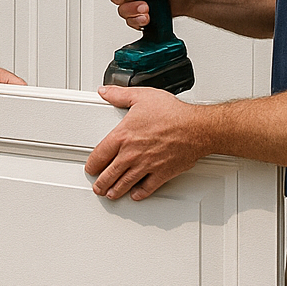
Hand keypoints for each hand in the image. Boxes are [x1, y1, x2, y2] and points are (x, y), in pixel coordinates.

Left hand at [85, 85, 204, 200]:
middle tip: (97, 186)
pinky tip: (136, 194)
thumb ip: (119, 95)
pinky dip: (140, 193)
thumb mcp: (141, 96)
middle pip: (110, 173)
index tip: (90, 168)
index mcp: (123, 136)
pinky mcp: (161, 174)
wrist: (196, 128)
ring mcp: (146, 165)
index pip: (100, 155)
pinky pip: (147, 187)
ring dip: (116, 190)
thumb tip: (105, 91)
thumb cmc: (172, 114)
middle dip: (101, 182)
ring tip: (111, 194)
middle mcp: (132, 154)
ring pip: (125, 183)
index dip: (92, 164)